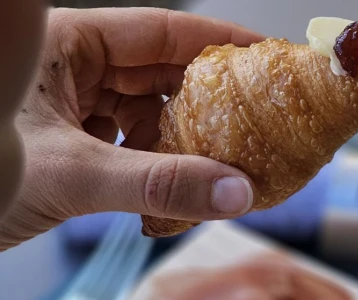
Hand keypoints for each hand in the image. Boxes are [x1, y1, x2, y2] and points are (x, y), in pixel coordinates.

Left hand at [0, 8, 263, 249]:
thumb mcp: (73, 176)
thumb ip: (159, 184)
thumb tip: (238, 192)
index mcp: (70, 45)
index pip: (163, 31)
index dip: (222, 44)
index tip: (271, 61)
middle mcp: (74, 70)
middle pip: (164, 74)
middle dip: (213, 102)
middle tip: (264, 123)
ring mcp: (72, 109)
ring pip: (150, 115)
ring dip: (188, 144)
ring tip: (227, 168)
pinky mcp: (69, 147)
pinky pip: (132, 148)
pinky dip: (159, 170)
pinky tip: (179, 194)